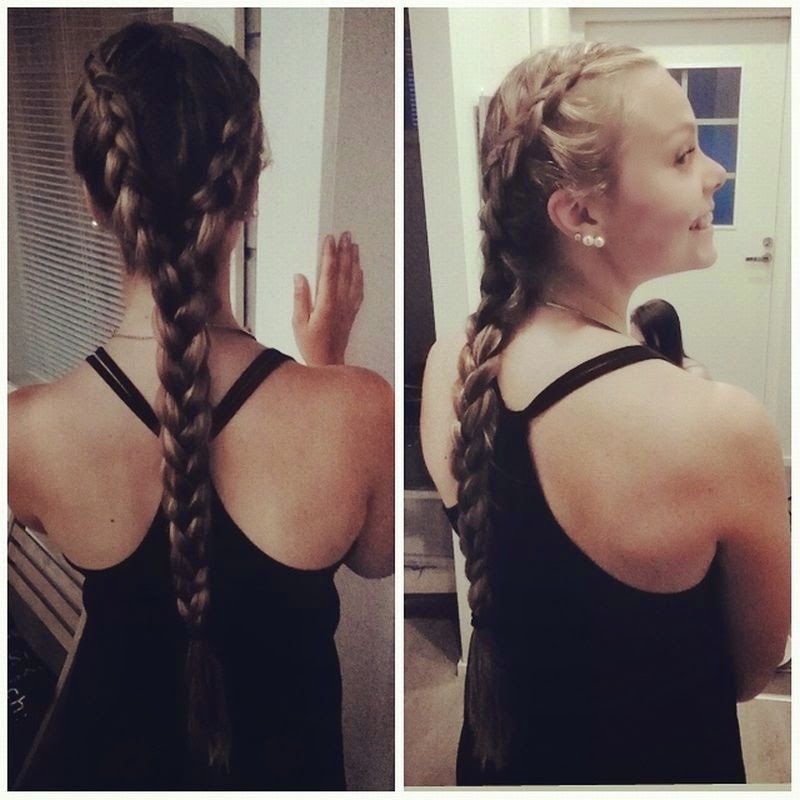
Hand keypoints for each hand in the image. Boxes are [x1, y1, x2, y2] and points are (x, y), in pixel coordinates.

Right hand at [292, 232, 363, 365]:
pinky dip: (360, 277)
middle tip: (345, 236)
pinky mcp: (351, 312)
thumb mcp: (298, 323)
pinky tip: (359, 269)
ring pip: (354, 279)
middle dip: (345, 251)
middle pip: (344, 271)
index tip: (330, 240)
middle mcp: (340, 303)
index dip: (329, 254)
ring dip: (354, 260)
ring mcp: (348, 308)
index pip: (329, 273)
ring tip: (354, 246)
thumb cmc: (312, 345)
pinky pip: (358, 291)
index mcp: (326, 304)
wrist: (328, 361)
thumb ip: (300, 298)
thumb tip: (300, 278)